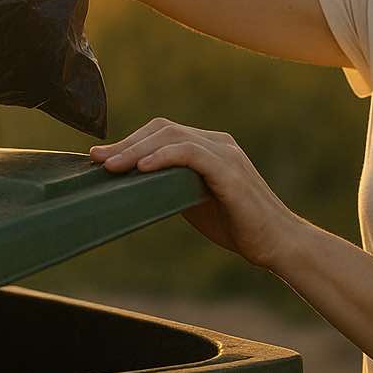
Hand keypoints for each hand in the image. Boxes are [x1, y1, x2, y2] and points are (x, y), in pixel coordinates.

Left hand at [89, 118, 307, 272]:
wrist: (276, 243)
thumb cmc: (237, 225)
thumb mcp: (195, 201)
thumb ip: (171, 185)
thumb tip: (133, 184)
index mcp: (210, 146)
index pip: (163, 132)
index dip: (130, 141)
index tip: (100, 157)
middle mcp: (218, 143)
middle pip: (164, 129)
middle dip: (127, 143)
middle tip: (97, 160)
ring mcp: (226, 154)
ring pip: (174, 137)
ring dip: (137, 150)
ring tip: (112, 166)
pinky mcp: (231, 172)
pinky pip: (192, 154)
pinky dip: (165, 157)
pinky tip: (143, 168)